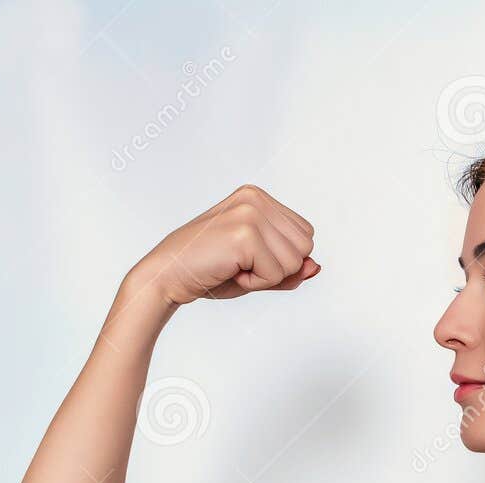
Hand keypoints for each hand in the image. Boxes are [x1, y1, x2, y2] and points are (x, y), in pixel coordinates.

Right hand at [129, 184, 318, 306]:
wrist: (167, 277)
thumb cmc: (210, 271)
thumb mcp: (258, 270)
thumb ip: (290, 269)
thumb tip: (316, 266)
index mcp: (258, 198)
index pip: (305, 236)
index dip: (282, 259)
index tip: (247, 257)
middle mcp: (256, 198)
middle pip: (306, 247)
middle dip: (279, 268)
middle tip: (241, 264)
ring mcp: (250, 213)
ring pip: (295, 262)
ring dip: (267, 276)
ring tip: (234, 266)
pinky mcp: (244, 233)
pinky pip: (277, 274)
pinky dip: (256, 283)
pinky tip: (230, 271)